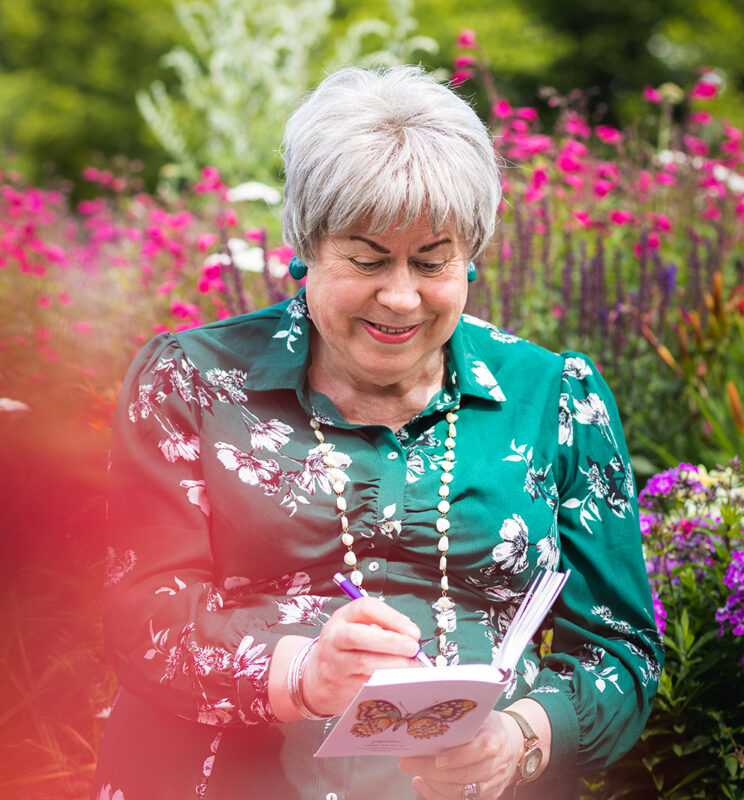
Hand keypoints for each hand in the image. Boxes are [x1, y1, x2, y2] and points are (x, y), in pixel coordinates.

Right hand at [302, 597, 422, 715]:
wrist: (319, 677)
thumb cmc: (347, 647)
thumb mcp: (357, 626)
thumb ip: (381, 626)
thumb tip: (411, 635)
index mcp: (342, 618)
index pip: (365, 608)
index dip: (392, 618)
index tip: (413, 631)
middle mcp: (334, 638)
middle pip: (358, 636)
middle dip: (390, 641)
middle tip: (413, 648)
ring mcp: (336, 664)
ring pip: (363, 663)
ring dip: (393, 664)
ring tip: (412, 666)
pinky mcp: (342, 686)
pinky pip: (367, 684)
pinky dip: (387, 681)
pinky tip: (402, 680)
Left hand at [398, 710, 522, 799]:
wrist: (514, 743)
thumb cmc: (490, 726)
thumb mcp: (482, 715)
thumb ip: (464, 717)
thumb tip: (432, 709)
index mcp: (494, 740)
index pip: (479, 751)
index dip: (457, 757)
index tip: (437, 758)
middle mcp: (495, 765)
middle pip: (464, 775)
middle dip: (432, 771)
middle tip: (408, 763)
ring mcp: (492, 784)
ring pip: (460, 792)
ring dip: (433, 785)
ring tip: (414, 772)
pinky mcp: (487, 796)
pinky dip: (438, 795)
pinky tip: (423, 784)